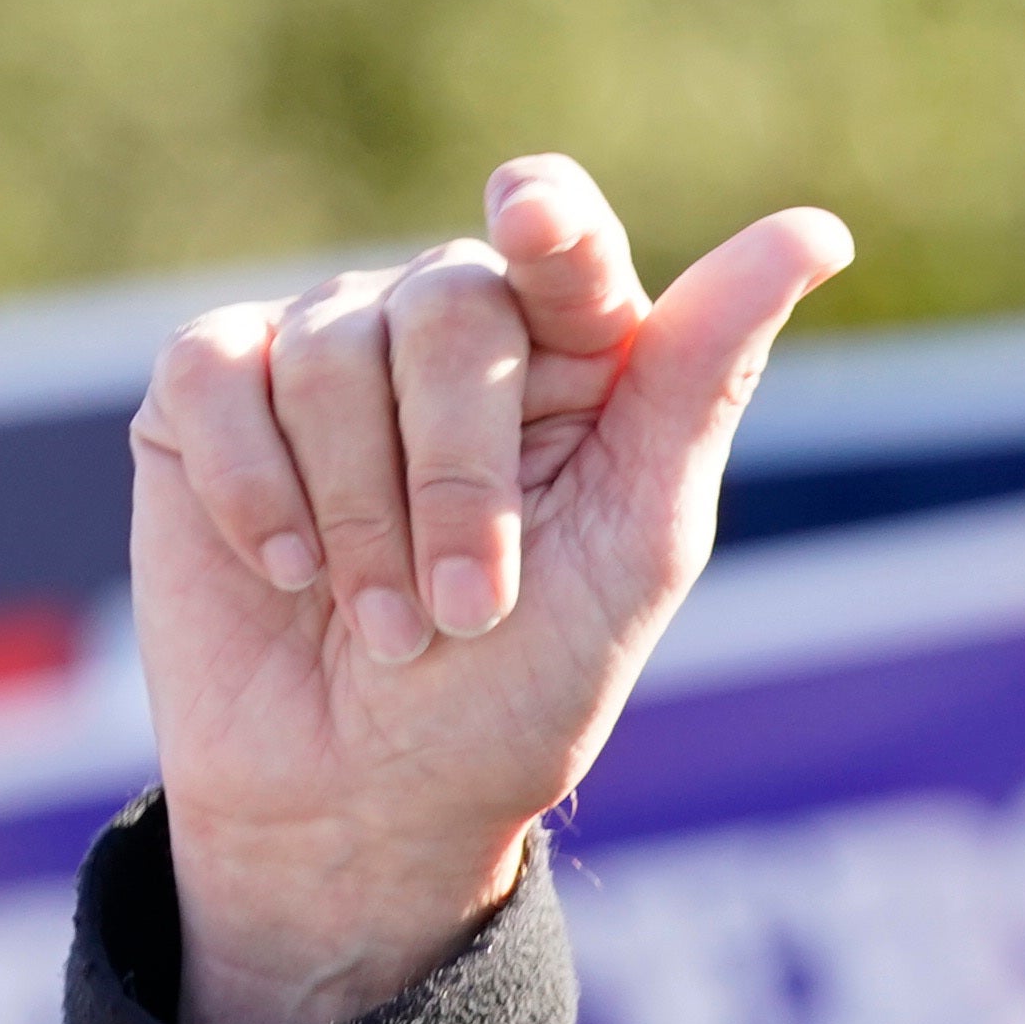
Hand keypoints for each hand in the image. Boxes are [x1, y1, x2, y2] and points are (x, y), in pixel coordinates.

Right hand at [126, 154, 853, 1023]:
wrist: (368, 804)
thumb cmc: (521, 686)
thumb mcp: (636, 543)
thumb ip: (704, 380)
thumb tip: (817, 233)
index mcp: (566, 352)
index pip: (561, 236)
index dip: (550, 219)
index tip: (536, 223)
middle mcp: (442, 326)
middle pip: (447, 304)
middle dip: (461, 478)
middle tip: (470, 608)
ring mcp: (320, 349)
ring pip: (330, 348)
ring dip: (367, 518)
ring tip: (388, 626)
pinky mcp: (207, 392)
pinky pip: (219, 373)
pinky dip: (263, 492)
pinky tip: (293, 571)